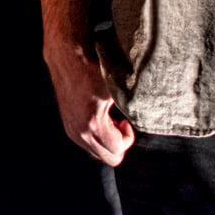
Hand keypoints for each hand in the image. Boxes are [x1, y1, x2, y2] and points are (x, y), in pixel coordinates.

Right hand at [46, 45, 133, 165]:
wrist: (67, 57)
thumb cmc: (94, 69)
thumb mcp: (117, 89)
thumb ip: (130, 109)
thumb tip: (147, 118)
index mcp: (92, 124)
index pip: (118, 149)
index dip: (128, 137)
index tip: (127, 121)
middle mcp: (79, 132)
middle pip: (109, 158)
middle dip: (119, 144)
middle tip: (120, 124)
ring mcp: (71, 130)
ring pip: (98, 153)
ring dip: (108, 141)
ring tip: (111, 121)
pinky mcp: (68, 126)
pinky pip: (88, 144)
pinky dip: (97, 137)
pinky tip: (100, 118)